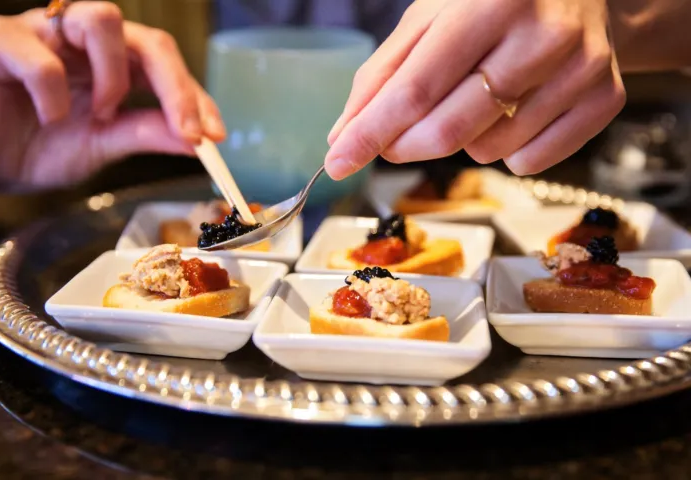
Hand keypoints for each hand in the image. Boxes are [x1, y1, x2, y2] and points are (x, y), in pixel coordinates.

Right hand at [0, 1, 224, 186]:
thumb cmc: (40, 147)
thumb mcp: (105, 144)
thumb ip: (147, 134)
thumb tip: (198, 139)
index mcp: (113, 62)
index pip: (167, 65)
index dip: (196, 97)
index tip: (216, 136)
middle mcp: (85, 40)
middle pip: (148, 38)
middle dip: (177, 87)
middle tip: (190, 132)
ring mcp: (45, 33)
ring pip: (102, 19)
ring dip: (115, 77)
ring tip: (101, 115)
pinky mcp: (1, 41)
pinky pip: (42, 58)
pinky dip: (55, 95)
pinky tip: (49, 117)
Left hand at [324, 0, 625, 178]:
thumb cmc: (494, 1)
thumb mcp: (432, 16)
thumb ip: (383, 73)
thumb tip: (344, 136)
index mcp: (488, 3)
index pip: (414, 90)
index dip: (370, 134)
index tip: (338, 163)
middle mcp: (542, 35)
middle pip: (449, 131)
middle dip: (405, 146)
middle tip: (392, 139)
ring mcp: (581, 69)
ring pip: (488, 151)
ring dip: (462, 140)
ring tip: (477, 99)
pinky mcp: (605, 99)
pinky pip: (531, 162)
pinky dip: (508, 151)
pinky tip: (514, 114)